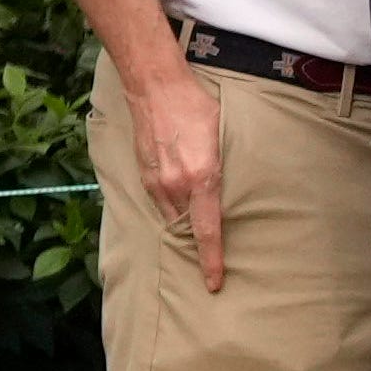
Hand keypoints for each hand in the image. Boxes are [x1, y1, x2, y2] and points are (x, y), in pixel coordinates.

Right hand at [122, 55, 230, 291]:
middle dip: (199, 244)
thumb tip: (227, 191)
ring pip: (172, 216)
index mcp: (202, 178)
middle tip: (211, 261)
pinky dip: (171, 208)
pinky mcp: (143, 174)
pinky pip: (159, 202)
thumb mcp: (224, 136)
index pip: (207, 231)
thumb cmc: (197, 107)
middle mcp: (176, 185)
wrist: (155, 87)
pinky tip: (180, 205)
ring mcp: (156, 181)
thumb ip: (223, 169)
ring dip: (184, 225)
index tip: (214, 283)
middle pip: (188, 228)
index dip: (212, 260)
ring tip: (196, 232)